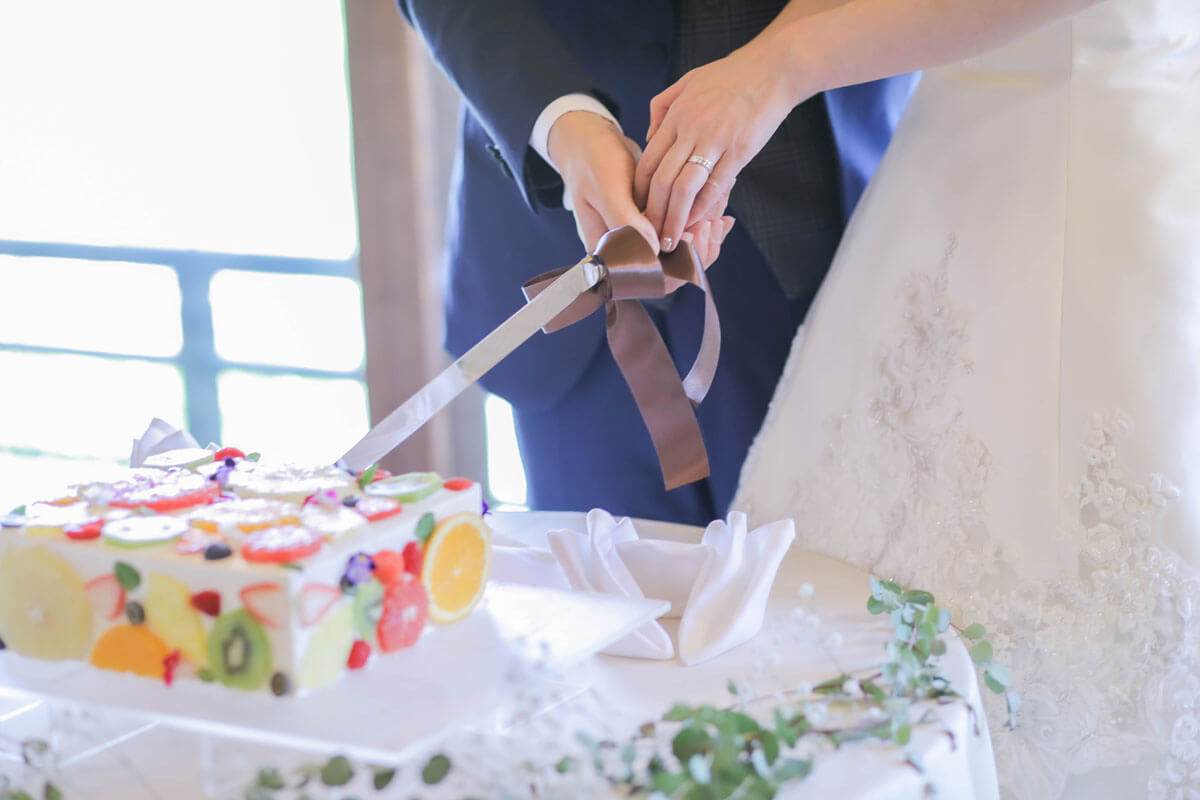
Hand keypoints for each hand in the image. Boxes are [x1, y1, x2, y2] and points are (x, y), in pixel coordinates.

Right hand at [549, 110, 734, 266]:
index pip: (648, 278)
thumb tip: (655, 248)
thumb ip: (626, 221)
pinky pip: (680, 239)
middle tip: (712, 226)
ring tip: (719, 221)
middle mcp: (625, 254)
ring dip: (702, 243)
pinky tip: (719, 218)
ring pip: (679, 259)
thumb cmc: (593, 162)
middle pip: (669, 274)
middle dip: (696, 255)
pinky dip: (700, 230)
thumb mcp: (607, 188)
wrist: (589, 143)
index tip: (692, 236)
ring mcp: (639, 242)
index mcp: (609, 254)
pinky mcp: (651, 229)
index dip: (676, 266)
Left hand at [634, 34, 803, 250]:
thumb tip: (649, 138)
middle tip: (650, 237)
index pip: (648, 163)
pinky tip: (696, 222)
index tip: (639, 213)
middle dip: (653, 214)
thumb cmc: (731, 75)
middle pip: (661, 181)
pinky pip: (715, 187)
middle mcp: (690, 131)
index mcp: (676, 117)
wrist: (773, 69)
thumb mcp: (687, 81)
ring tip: (671, 240)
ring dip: (674, 219)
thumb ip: (663, 108)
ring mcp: (714, 142)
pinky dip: (702, 208)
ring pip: (683, 188)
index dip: (640, 194)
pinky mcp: (739, 152)